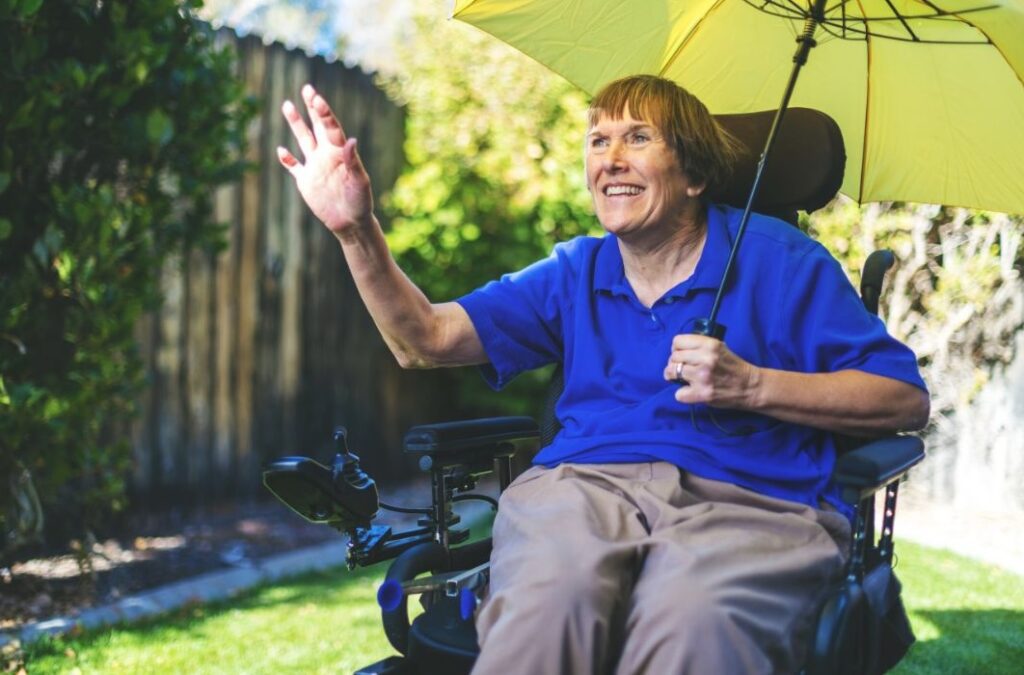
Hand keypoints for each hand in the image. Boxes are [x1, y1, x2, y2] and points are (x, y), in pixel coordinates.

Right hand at [277, 84, 373, 236]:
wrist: (351, 222)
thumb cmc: (360, 202)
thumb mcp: (360, 182)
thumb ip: (353, 161)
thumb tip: (351, 140)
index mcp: (340, 152)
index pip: (330, 127)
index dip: (323, 112)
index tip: (316, 97)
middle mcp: (326, 155)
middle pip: (317, 126)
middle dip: (312, 107)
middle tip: (307, 88)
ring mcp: (315, 167)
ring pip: (303, 139)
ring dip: (296, 123)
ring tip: (287, 104)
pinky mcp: (306, 181)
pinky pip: (294, 167)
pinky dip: (287, 159)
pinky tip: (281, 150)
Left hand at [663, 334, 760, 408]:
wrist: (750, 386)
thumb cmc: (732, 366)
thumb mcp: (719, 347)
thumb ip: (700, 346)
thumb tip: (677, 349)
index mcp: (710, 345)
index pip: (678, 341)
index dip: (677, 348)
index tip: (681, 354)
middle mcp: (705, 359)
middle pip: (673, 357)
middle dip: (675, 363)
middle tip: (682, 368)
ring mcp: (702, 377)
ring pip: (671, 372)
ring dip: (674, 377)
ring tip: (683, 379)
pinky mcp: (702, 394)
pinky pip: (678, 394)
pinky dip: (683, 394)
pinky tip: (691, 391)